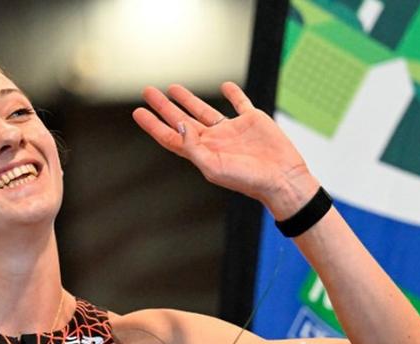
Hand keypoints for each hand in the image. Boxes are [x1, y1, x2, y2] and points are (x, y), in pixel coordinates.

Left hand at [133, 82, 317, 218]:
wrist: (281, 178)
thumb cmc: (248, 180)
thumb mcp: (214, 167)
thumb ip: (194, 147)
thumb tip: (179, 125)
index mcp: (202, 152)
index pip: (171, 136)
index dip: (153, 124)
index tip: (138, 112)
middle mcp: (214, 140)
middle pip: (182, 120)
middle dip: (164, 107)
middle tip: (148, 92)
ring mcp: (232, 130)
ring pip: (204, 111)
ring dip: (188, 99)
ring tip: (172, 88)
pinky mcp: (252, 120)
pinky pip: (239, 103)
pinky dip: (232, 94)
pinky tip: (225, 87)